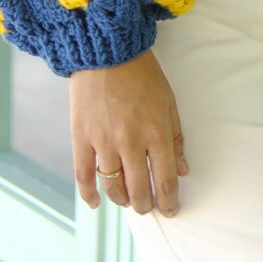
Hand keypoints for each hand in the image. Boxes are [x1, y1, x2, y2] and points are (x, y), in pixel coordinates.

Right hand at [70, 47, 188, 217]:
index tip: (170, 210)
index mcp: (156, 132)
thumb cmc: (142, 74)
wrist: (107, 51)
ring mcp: (104, 142)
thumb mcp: (168, 101)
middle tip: (147, 207)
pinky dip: (88, 194)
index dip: (169, 201)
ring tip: (127, 201)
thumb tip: (181, 170)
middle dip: (145, 205)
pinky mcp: (81, 138)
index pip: (165, 179)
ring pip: (113, 186)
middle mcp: (131, 142)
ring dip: (122, 200)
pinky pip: (83, 175)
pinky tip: (96, 202)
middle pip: (139, 189)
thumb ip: (176, 137)